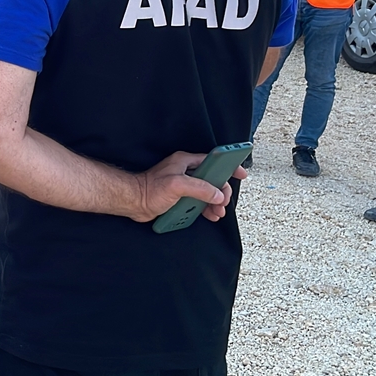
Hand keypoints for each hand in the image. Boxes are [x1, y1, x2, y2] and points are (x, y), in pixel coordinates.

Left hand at [129, 151, 245, 222]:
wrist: (134, 202)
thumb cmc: (150, 190)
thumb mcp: (178, 186)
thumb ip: (200, 188)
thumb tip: (217, 194)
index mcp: (185, 162)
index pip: (213, 160)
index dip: (228, 165)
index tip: (241, 173)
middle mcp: (185, 171)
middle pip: (212, 179)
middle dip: (221, 191)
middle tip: (224, 202)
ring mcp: (183, 184)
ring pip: (207, 192)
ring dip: (215, 202)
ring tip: (217, 213)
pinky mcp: (180, 197)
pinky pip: (198, 201)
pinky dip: (206, 208)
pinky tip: (210, 215)